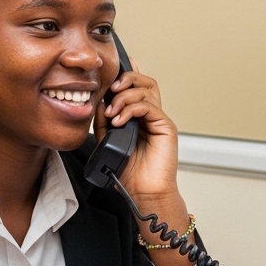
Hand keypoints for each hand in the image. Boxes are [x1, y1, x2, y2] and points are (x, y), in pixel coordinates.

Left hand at [96, 65, 176, 200]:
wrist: (144, 192)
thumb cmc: (129, 173)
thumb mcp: (107, 142)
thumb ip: (104, 122)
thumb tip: (100, 103)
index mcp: (138, 117)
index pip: (135, 88)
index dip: (127, 75)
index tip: (110, 73)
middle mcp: (150, 116)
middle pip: (144, 82)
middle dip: (126, 80)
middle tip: (111, 90)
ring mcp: (159, 120)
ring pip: (146, 91)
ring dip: (125, 97)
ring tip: (112, 113)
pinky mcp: (165, 127)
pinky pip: (149, 107)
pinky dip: (132, 109)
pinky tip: (120, 121)